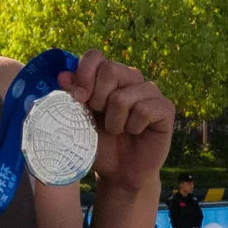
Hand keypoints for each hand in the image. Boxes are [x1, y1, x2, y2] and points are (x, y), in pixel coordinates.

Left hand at [59, 50, 174, 195]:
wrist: (120, 171)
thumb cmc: (99, 144)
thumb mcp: (79, 120)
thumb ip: (72, 96)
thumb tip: (62, 76)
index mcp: (109, 76)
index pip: (96, 56)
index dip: (84, 75)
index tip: (78, 99)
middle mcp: (131, 78)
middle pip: (110, 70)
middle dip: (98, 100)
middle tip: (100, 118)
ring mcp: (150, 91)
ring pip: (123, 96)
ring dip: (114, 121)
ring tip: (118, 130)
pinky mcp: (165, 108)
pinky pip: (144, 110)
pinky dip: (133, 127)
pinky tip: (136, 132)